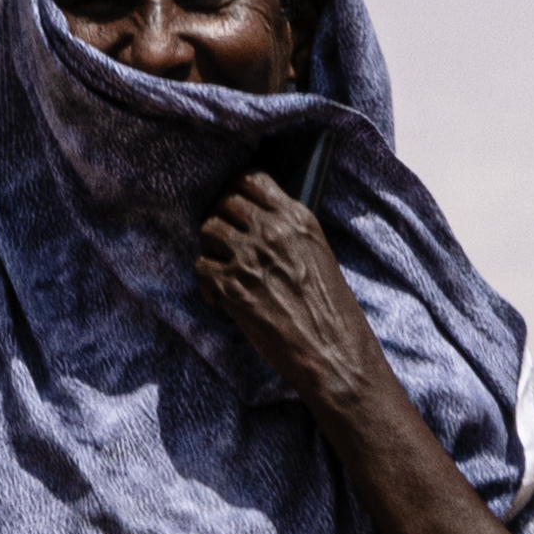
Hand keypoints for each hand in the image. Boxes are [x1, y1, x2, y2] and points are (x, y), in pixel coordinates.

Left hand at [187, 177, 389, 415]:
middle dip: (220, 219)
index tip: (232, 205)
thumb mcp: (318, 256)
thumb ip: (289, 234)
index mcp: (298, 219)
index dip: (234, 190)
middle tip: (223, 242)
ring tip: (221, 269)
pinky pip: (200, 266)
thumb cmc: (331, 312)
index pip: (253, 180)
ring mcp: (250, 257)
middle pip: (225, 202)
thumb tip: (256, 225)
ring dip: (210, 248)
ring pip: (208, 230)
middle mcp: (273, 232)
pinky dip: (204, 283)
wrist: (333, 352)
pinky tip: (218, 298)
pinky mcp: (232, 286)